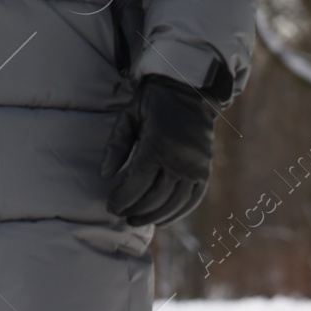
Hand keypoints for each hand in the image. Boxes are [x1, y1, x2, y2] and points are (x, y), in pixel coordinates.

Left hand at [100, 75, 218, 225]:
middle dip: (135, 210)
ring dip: (154, 216)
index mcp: (157, 146)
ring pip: (173, 203)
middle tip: (121, 215)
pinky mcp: (205, 170)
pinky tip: (162, 219)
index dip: (122, 199)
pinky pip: (192, 200)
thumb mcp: (128, 116)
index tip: (111, 206)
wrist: (189, 91)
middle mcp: (179, 159)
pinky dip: (177, 213)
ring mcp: (195, 167)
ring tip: (136, 220)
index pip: (136, 183)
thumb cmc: (152, 103)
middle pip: (154, 197)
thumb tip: (105, 176)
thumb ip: (115, 146)